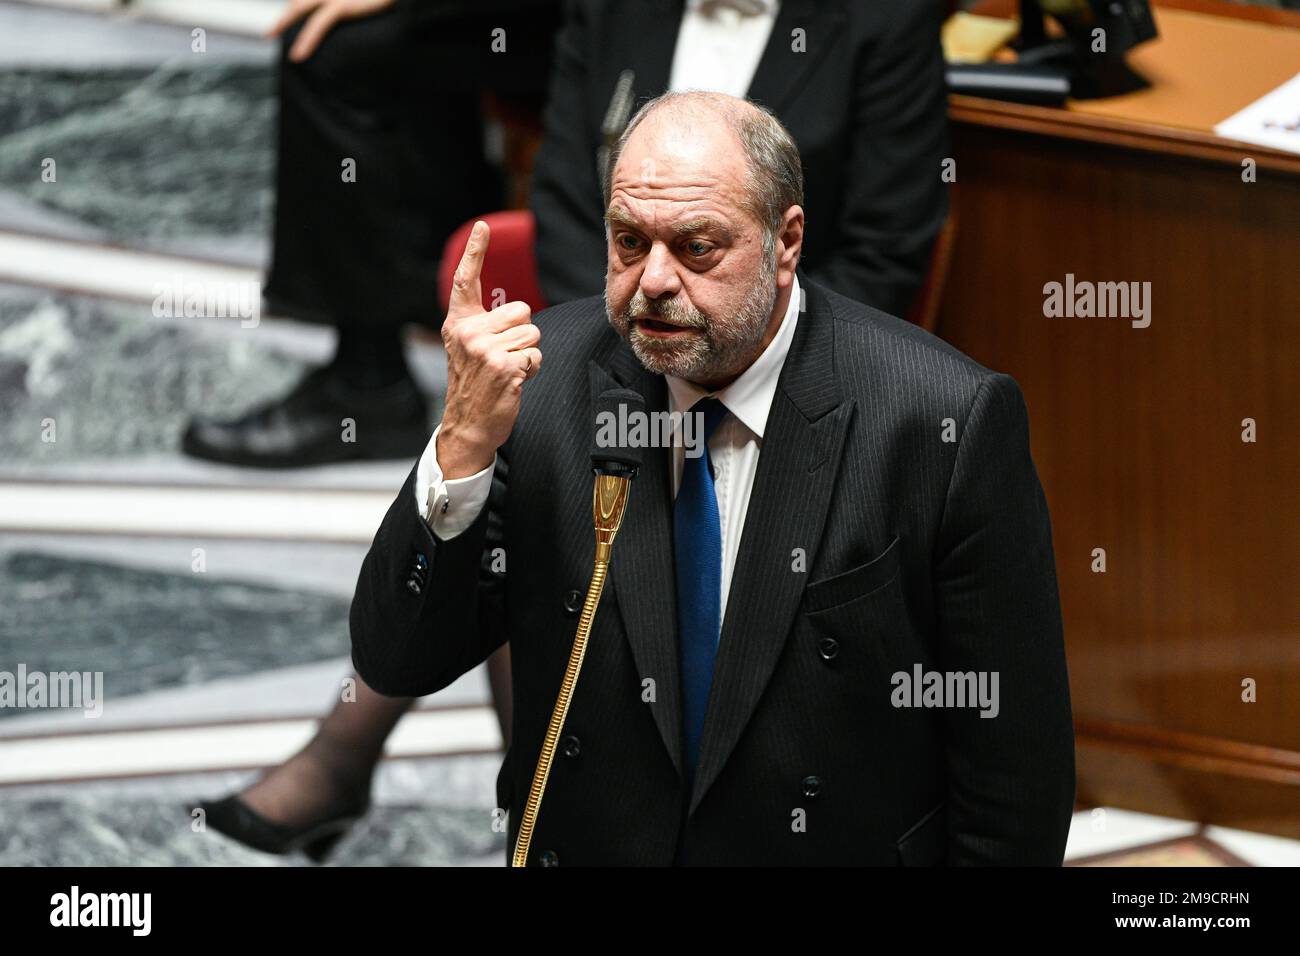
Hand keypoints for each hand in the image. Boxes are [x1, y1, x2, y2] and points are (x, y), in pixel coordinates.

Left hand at [269, 0, 396, 61]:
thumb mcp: (360, 1)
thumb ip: (349, 4)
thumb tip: (346, 12)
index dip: (294, 7)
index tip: (286, 19)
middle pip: (298, 2)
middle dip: (283, 16)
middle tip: (271, 32)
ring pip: (299, 9)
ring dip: (283, 23)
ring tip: (272, 37)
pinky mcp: (341, 6)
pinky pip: (318, 25)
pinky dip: (307, 40)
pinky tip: (299, 54)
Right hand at [437, 221, 541, 478]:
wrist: (468, 425)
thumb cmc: (476, 386)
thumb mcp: (470, 349)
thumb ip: (485, 326)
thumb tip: (519, 314)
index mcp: (459, 323)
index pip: (466, 280)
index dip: (475, 251)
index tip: (483, 226)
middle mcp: (468, 332)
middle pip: (522, 310)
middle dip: (523, 334)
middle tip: (504, 357)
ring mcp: (484, 349)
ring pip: (533, 333)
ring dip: (528, 354)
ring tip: (508, 370)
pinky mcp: (503, 366)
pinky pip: (536, 356)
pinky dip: (532, 370)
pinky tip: (514, 381)